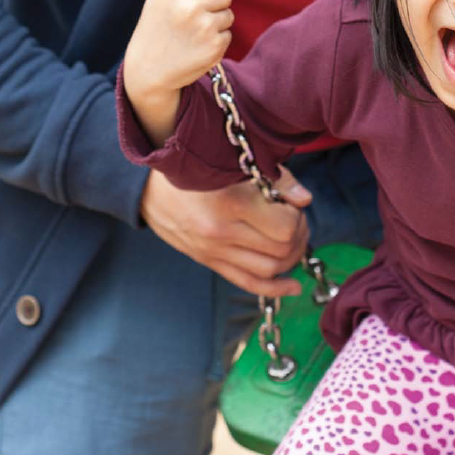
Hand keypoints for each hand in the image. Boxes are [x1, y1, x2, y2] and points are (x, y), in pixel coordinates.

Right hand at [123, 0, 233, 145]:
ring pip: (229, 15)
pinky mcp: (214, 47)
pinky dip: (218, 40)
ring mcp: (204, 27)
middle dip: (218, 2)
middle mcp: (189, 7)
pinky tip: (199, 45)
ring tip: (197, 31)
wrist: (150, 70)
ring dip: (219, 22)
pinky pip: (228, 35)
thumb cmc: (155, 30)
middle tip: (204, 13)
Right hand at [141, 167, 312, 296]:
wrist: (149, 186)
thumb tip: (305, 201)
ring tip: (291, 240)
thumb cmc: (199, 169)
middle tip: (295, 219)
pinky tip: (293, 286)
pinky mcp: (209, 263)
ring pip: (270, 270)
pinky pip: (248, 283)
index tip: (291, 204)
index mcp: (231, 204)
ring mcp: (214, 252)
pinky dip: (275, 288)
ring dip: (290, 258)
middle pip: (281, 250)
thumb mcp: (237, 165)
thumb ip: (277, 181)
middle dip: (298, 235)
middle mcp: (222, 233)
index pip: (285, 227)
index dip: (296, 217)